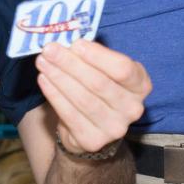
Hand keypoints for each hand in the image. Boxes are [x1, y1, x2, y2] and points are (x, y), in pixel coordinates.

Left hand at [36, 40, 149, 155]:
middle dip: (70, 64)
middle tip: (50, 50)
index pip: (122, 69)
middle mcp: (133, 108)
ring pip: (82, 98)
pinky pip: (70, 114)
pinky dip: (54, 95)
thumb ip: (93, 56)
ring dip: (59, 78)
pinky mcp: (93, 140)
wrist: (92, 126)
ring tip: (43, 62)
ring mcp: (114, 127)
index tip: (76, 44)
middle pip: (99, 83)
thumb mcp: (105, 69)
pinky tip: (44, 80)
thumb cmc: (99, 88)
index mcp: (140, 85)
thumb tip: (69, 44)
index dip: (98, 56)